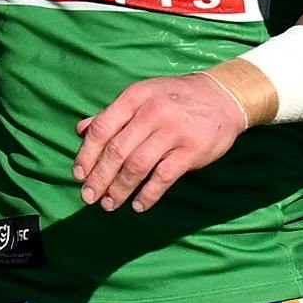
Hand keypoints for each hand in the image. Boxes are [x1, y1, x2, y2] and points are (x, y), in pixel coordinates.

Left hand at [72, 68, 254, 213]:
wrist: (223, 96)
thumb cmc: (175, 98)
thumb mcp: (142, 96)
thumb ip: (112, 114)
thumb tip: (80, 130)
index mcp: (135, 97)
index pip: (102, 128)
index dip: (87, 154)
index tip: (78, 175)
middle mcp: (152, 112)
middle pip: (117, 151)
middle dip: (99, 178)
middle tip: (89, 197)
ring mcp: (173, 131)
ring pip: (137, 166)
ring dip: (120, 189)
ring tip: (110, 204)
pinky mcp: (191, 149)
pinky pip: (163, 177)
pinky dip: (148, 195)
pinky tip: (138, 205)